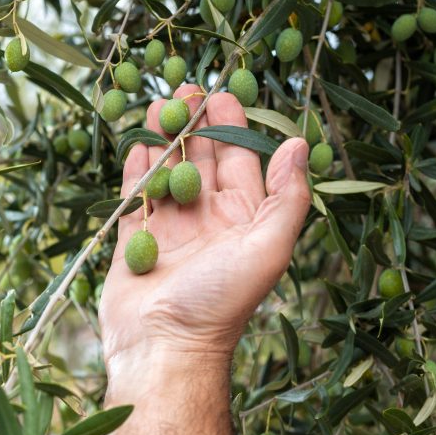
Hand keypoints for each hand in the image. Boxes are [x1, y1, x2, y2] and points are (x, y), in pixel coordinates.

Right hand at [100, 85, 310, 362]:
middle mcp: (208, 221)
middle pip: (201, 161)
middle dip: (194, 124)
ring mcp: (171, 231)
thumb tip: (299, 142)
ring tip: (157, 105)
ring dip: (163, 139)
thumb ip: (287, 197)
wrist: (164, 346)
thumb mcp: (269, 246)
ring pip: (167, 173)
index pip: (239, 162)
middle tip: (184, 88)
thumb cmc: (221, 300)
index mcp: (242, 220)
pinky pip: (135, 198)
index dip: (232, 127)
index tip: (222, 94)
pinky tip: (136, 144)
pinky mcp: (136, 242)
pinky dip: (136, 170)